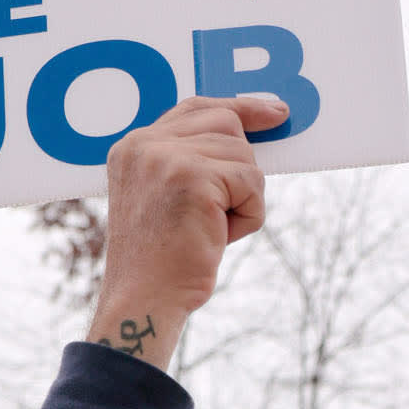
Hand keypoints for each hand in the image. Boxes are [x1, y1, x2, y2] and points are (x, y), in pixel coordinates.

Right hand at [87, 94, 286, 367]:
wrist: (144, 301)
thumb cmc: (162, 262)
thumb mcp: (169, 199)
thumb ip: (191, 162)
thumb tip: (253, 133)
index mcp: (133, 147)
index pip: (195, 108)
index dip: (239, 107)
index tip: (275, 111)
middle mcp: (144, 144)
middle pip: (226, 125)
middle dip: (241, 168)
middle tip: (223, 213)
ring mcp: (165, 157)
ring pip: (244, 156)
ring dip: (243, 199)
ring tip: (212, 231)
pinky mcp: (192, 177)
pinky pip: (251, 182)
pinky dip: (249, 215)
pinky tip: (220, 238)